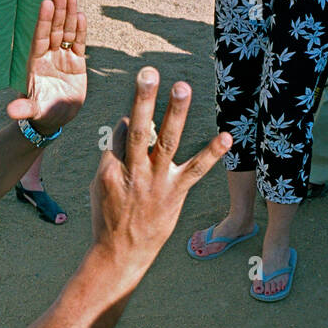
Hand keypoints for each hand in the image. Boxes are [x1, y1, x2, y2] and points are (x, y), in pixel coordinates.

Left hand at [7, 0, 87, 135]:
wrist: (56, 118)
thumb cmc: (42, 112)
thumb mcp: (34, 111)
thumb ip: (24, 108)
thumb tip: (12, 112)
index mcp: (36, 62)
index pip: (39, 38)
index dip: (43, 21)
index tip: (46, 3)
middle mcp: (48, 55)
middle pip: (53, 28)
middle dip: (57, 9)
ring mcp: (62, 56)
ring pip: (66, 31)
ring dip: (69, 13)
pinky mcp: (76, 61)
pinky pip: (78, 42)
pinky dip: (80, 29)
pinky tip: (81, 15)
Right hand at [90, 67, 230, 274]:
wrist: (120, 255)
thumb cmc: (108, 218)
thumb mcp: (100, 185)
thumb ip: (113, 154)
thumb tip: (128, 122)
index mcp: (110, 169)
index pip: (122, 133)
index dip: (129, 123)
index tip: (133, 120)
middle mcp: (133, 173)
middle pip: (138, 131)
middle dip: (143, 100)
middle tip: (148, 72)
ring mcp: (156, 183)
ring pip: (166, 143)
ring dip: (175, 114)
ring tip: (182, 86)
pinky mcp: (175, 194)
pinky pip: (195, 171)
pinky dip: (211, 154)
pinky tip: (226, 136)